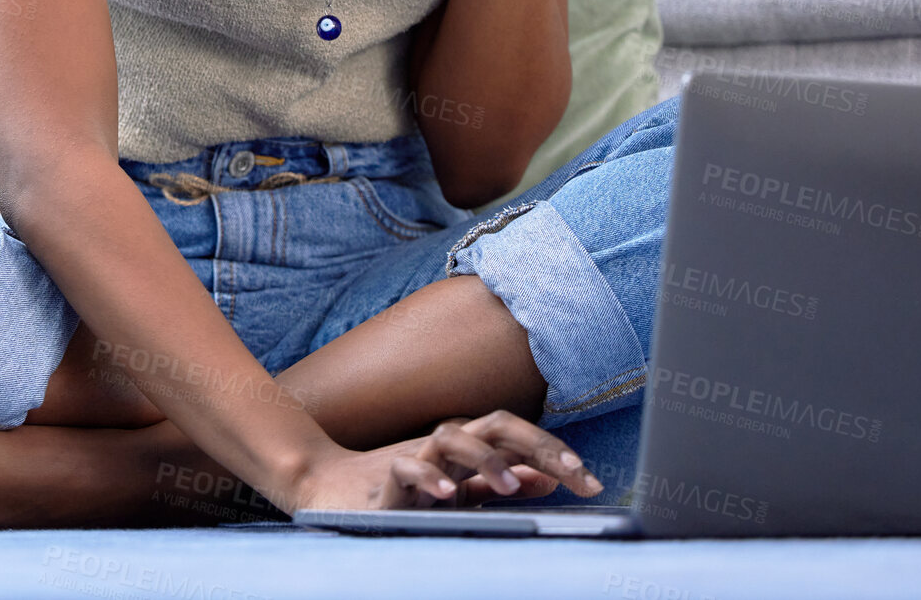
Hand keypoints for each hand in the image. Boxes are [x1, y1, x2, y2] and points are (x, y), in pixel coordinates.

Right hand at [289, 409, 603, 513]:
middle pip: (497, 425)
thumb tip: (545, 478)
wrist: (328, 487)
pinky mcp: (386, 477)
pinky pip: (408, 469)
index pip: (516, 436)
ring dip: (486, 460)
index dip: (554, 452)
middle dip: (539, 445)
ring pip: (454, 438)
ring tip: (511, 483)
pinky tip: (447, 494)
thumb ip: (497, 483)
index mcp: (465, 446)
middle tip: (578, 474)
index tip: (591, 480)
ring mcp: (416, 456)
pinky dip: (429, 478)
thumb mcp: (456, 488)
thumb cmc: (397, 490)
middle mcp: (445, 443)